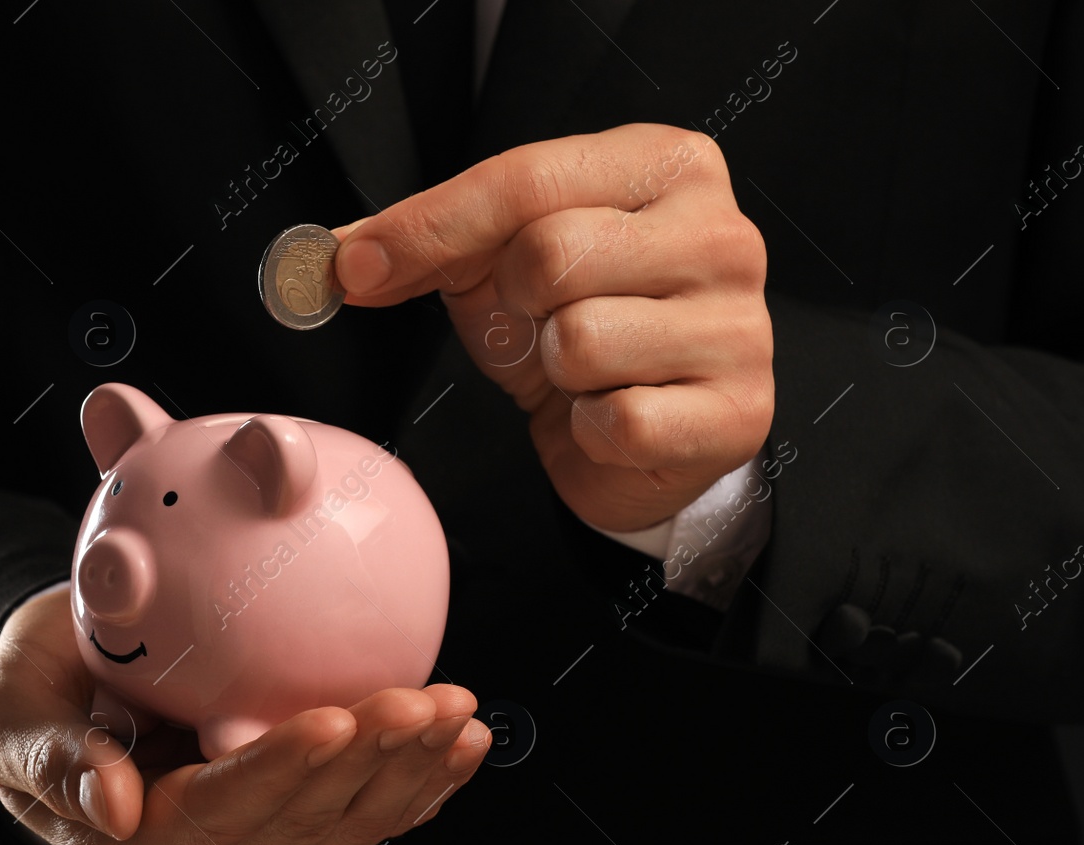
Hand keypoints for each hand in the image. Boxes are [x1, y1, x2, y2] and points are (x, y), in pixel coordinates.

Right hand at [0, 585, 490, 844]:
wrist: (66, 706)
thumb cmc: (35, 700)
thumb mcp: (13, 717)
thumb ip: (53, 761)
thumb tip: (114, 804)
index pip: (219, 811)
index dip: (279, 769)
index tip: (332, 717)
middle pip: (299, 821)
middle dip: (367, 762)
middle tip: (422, 702)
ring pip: (347, 825)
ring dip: (411, 773)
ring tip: (458, 713)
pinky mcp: (298, 835)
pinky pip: (368, 819)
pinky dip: (423, 785)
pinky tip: (466, 743)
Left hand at [333, 123, 772, 531]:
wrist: (645, 437)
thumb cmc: (579, 328)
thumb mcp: (499, 265)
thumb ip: (428, 243)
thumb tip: (343, 258)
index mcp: (667, 167)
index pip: (527, 179)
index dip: (428, 226)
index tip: (358, 265)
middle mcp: (722, 235)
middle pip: (551, 254)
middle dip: (517, 304)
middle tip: (543, 323)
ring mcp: (740, 326)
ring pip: (581, 339)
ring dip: (555, 372)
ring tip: (584, 371)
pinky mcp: (736, 412)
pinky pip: (615, 420)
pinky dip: (589, 430)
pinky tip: (612, 417)